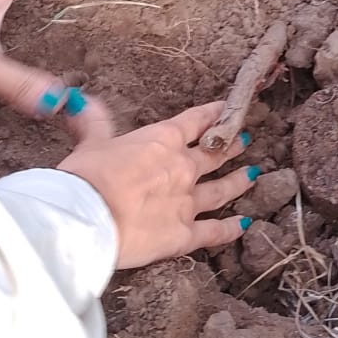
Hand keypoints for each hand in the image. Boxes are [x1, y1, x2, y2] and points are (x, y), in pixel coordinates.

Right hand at [59, 103, 256, 267]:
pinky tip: (243, 225)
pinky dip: (230, 229)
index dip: (212, 114)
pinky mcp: (185, 235)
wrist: (86, 220)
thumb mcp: (90, 143)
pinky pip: (214, 232)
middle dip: (231, 146)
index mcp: (162, 140)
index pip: (194, 121)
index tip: (226, 108)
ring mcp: (187, 202)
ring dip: (238, 181)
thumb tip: (84, 101)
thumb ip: (94, 123)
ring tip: (253, 174)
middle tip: (245, 140)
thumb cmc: (86, 178)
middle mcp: (182, 168)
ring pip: (221, 190)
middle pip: (213, 155)